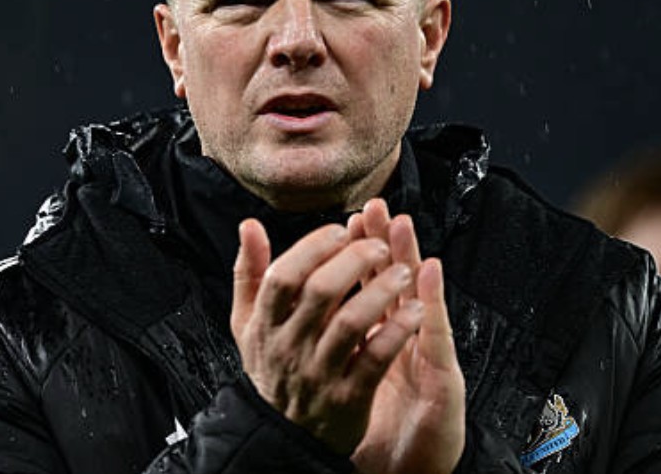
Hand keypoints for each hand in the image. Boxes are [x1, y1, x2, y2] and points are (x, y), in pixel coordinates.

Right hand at [230, 214, 425, 455]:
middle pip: (320, 292)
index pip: (284, 275)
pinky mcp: (347, 398)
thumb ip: (249, 272)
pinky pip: (375, 358)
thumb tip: (249, 226)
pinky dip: (397, 331)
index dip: (313, 247)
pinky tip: (414, 312)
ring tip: (403, 272)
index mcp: (264, 323)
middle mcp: (288, 346)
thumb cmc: (271, 365)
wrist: (282, 435)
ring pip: (351, 323)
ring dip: (381, 291)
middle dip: (354, 261)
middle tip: (379, 246)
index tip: (341, 231)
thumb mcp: (247, 321)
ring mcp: (318, 373)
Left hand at [348, 200, 464, 473]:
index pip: (369, 282)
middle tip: (377, 207)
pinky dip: (432, 304)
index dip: (360, 250)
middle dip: (385, 242)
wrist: (400, 467)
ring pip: (419, 298)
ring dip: (410, 260)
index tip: (349, 219)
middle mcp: (404, 339)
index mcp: (379, 335)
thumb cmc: (374, 419)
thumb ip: (329, 336)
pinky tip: (429, 277)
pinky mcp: (442, 378)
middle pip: (395, 280)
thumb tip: (305, 305)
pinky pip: (435, 337)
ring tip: (403, 225)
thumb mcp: (345, 375)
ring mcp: (424, 355)